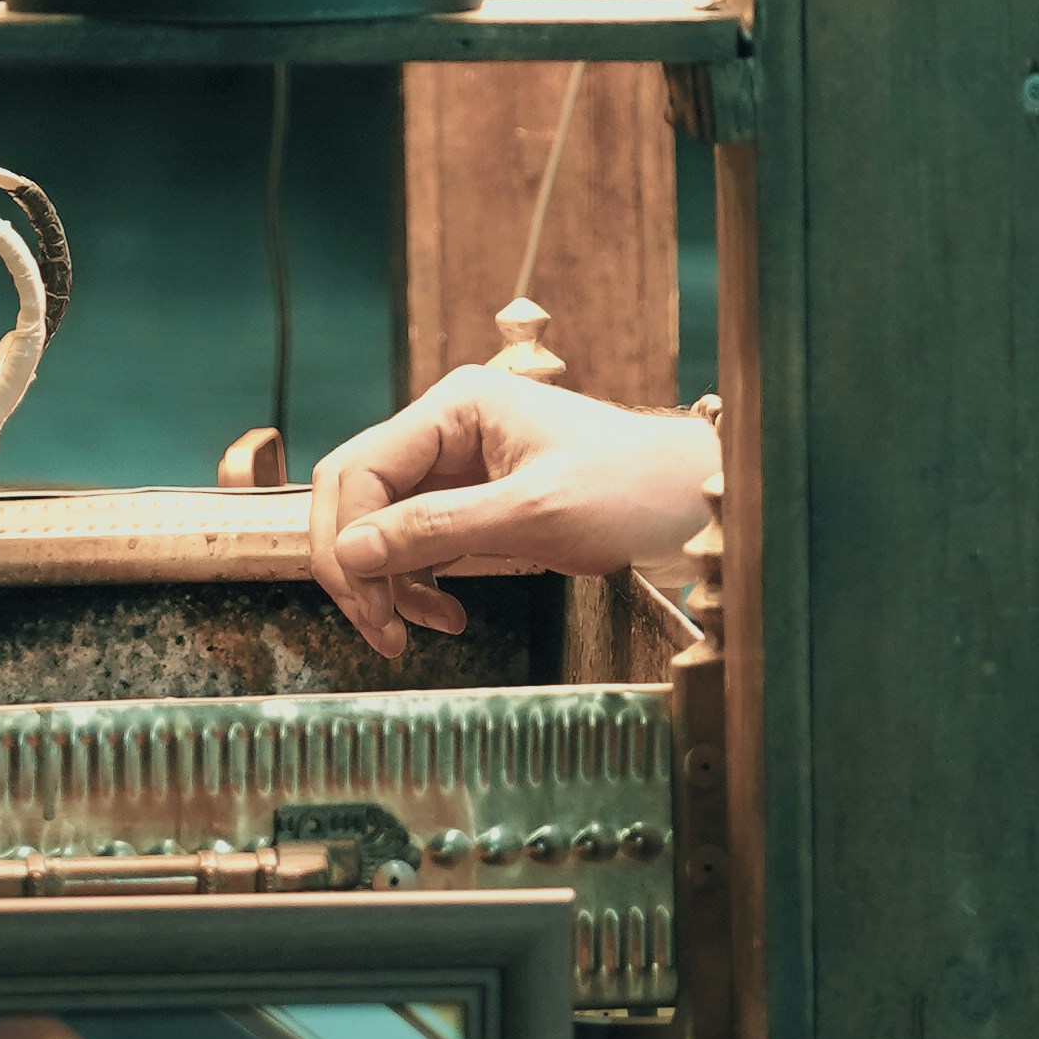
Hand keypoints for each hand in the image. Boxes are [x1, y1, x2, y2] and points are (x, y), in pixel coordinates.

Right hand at [306, 366, 715, 656]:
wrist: (690, 503)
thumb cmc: (630, 491)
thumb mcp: (532, 514)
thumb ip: (436, 530)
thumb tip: (352, 551)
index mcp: (456, 406)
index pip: (361, 470)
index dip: (349, 542)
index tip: (369, 606)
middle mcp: (448, 427)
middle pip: (359, 496)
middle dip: (359, 566)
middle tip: (380, 630)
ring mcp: (459, 464)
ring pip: (382, 525)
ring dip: (387, 582)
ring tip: (412, 631)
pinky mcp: (474, 502)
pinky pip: (417, 542)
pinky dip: (418, 582)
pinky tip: (444, 615)